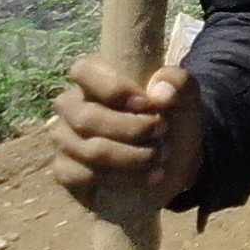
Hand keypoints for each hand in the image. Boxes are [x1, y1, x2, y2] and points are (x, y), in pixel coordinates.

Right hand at [49, 56, 203, 210]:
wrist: (175, 162)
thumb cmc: (173, 120)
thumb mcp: (186, 98)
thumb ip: (179, 83)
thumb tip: (160, 92)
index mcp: (96, 78)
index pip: (83, 70)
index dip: (114, 88)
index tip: (147, 104)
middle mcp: (72, 106)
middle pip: (86, 117)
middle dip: (132, 129)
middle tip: (162, 131)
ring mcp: (64, 138)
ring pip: (88, 150)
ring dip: (132, 156)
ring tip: (161, 156)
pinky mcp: (65, 169)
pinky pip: (79, 176)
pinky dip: (120, 179)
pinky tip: (147, 177)